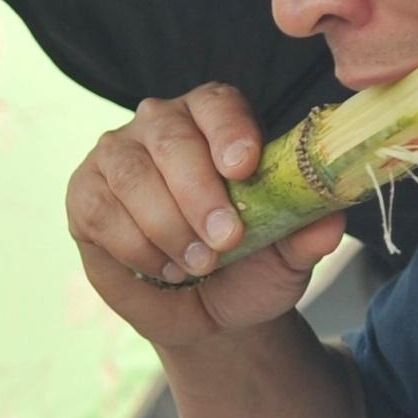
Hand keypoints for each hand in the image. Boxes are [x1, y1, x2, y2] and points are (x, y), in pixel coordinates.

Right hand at [65, 86, 343, 351]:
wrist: (204, 312)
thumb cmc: (247, 267)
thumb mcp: (287, 257)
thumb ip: (307, 235)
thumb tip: (332, 220)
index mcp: (216, 120)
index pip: (218, 105)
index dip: (229, 132)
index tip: (243, 167)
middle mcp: (163, 125)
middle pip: (171, 140)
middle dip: (198, 194)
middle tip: (224, 241)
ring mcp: (118, 155)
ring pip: (133, 177)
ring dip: (168, 228)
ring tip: (199, 265)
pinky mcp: (85, 192)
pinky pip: (103, 212)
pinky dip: (137, 249)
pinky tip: (163, 267)